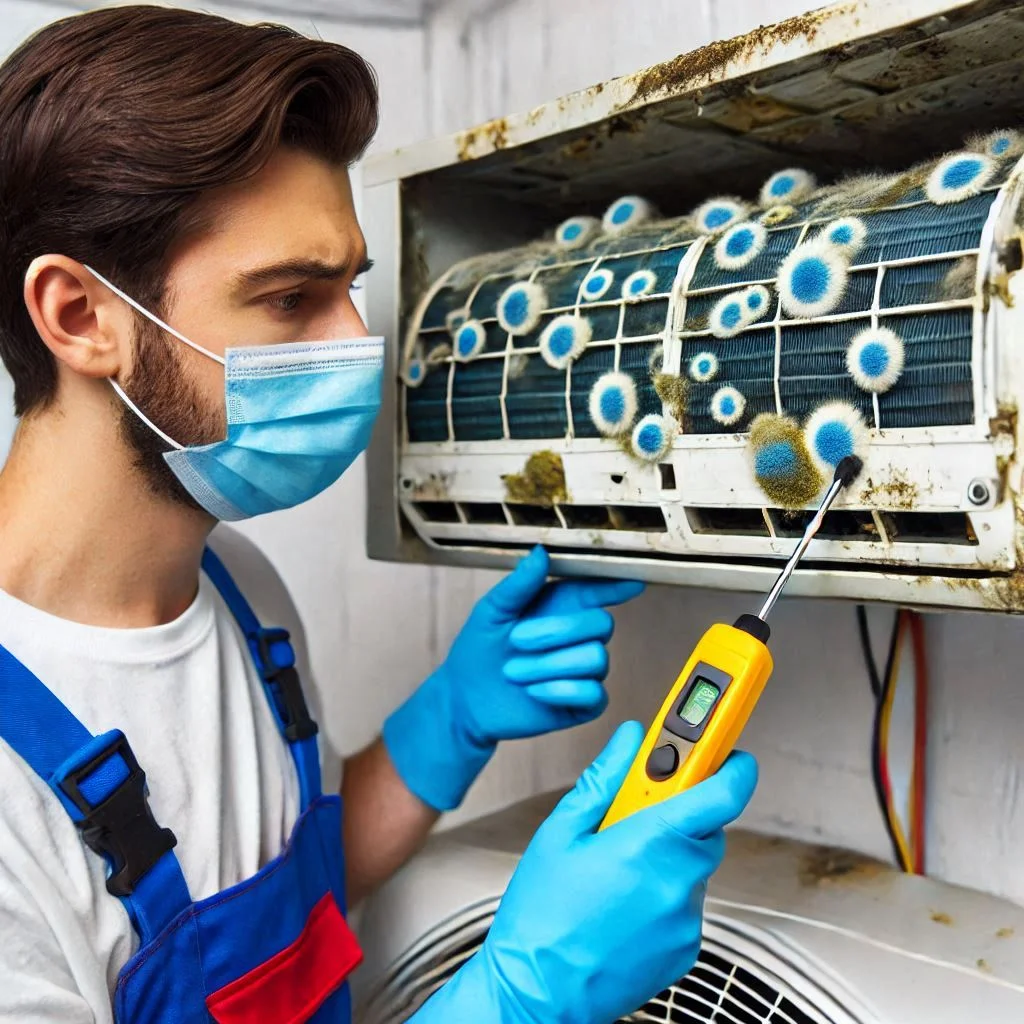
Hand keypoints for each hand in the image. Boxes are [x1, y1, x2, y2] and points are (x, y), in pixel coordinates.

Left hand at [382, 547, 643, 810]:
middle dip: (557, 632)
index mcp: (562, 605)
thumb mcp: (492, 611)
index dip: (617, 585)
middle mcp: (581, 635)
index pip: (598, 590)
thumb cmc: (479, 649)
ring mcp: (585, 670)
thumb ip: (519, 584)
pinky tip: (533, 692)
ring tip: (515, 672)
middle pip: (602, 624)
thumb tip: (541, 551)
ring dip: (549, 666)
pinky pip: (594, 694)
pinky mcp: (584, 703)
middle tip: (516, 641)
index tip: (633, 582)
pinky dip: (561, 691)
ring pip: (596, 659)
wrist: (466, 699)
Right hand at [413, 724, 758, 1022]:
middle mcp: (679, 881)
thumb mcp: (561, 832)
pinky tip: (622, 901)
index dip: (731, 762)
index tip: (726, 746)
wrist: (537, 993)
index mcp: (650, 842)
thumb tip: (630, 740)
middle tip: (635, 813)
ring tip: (615, 869)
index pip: (722, 791)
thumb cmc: (540, 916)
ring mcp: (686, 919)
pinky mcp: (687, 948)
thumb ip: (605, 779)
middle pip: (706, 825)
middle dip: (678, 811)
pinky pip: (686, 902)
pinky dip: (664, 893)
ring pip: (693, 865)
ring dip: (667, 855)